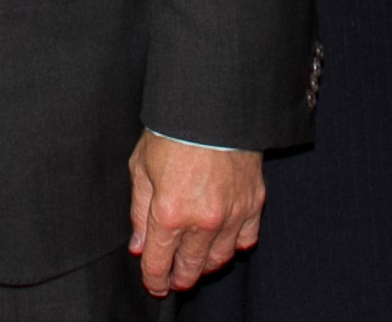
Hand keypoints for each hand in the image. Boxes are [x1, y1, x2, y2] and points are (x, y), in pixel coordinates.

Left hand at [126, 131, 264, 296]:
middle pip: (190, 268)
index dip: (154, 280)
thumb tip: (139, 245)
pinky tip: (223, 242)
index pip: (159, 262)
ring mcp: (231, 215)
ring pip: (219, 260)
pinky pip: (246, 240)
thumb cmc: (172, 131)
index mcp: (169, 212)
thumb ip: (139, 211)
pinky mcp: (253, 204)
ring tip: (196, 263)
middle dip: (179, 279)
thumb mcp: (141, 167)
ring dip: (205, 266)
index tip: (154, 286)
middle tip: (174, 280)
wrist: (212, 106)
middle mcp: (202, 221)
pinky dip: (234, 246)